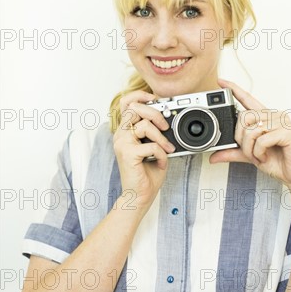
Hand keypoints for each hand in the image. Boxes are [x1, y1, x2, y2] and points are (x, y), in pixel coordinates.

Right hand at [113, 90, 175, 210]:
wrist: (140, 196)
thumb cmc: (147, 174)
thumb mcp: (153, 147)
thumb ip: (156, 132)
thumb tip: (169, 120)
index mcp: (125, 131)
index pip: (125, 103)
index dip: (140, 95)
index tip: (155, 99)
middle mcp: (121, 135)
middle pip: (134, 108)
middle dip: (155, 113)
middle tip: (165, 126)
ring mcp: (122, 144)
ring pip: (144, 125)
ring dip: (161, 137)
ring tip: (167, 149)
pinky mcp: (128, 154)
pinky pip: (150, 145)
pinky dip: (161, 154)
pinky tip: (161, 163)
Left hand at [209, 79, 290, 190]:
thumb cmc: (279, 163)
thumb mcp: (251, 155)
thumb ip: (234, 152)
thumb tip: (213, 156)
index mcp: (267, 117)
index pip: (248, 99)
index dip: (234, 90)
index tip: (221, 82)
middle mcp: (275, 115)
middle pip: (244, 117)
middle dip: (241, 139)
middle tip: (249, 152)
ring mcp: (283, 122)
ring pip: (252, 130)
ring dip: (249, 148)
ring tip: (259, 156)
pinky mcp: (287, 132)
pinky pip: (262, 140)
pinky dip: (259, 152)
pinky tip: (266, 157)